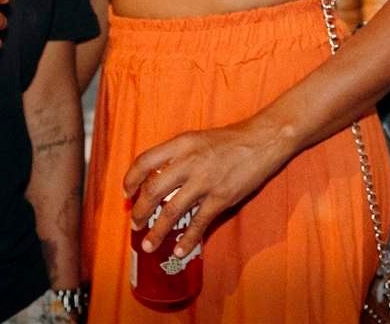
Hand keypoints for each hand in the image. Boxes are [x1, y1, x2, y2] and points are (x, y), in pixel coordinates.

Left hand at [123, 119, 291, 258]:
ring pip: (171, 211)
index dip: (131, 179)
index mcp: (181, 144)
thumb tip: (156, 178)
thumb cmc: (230, 140)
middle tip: (135, 223)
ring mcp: (205, 181)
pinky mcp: (221, 197)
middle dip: (139, 211)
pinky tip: (178, 251)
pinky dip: (186, 240)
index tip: (127, 193)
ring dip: (156, 231)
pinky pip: (198, 223)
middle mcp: (189, 162)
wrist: (263, 140)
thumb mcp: (197, 139)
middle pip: (153, 190)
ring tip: (149, 244)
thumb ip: (177, 155)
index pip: (145, 161)